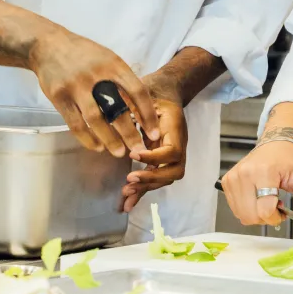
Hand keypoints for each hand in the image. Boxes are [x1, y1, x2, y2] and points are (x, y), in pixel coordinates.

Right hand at [30, 29, 158, 156]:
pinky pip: (75, 123)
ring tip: (119, 153)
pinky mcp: (59, 97)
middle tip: (139, 149)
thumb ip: (122, 80)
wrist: (48, 45)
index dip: (148, 114)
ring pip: (96, 119)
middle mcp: (96, 75)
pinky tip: (96, 147)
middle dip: (130, 133)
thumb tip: (140, 107)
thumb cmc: (84, 54)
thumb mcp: (108, 59)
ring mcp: (76, 86)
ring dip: (109, 139)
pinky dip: (87, 138)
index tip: (154, 132)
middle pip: (118, 109)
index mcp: (114, 65)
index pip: (138, 92)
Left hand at [119, 74, 187, 211]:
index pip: (171, 151)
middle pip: (174, 171)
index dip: (154, 157)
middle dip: (151, 179)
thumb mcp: (143, 94)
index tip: (132, 154)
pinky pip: (155, 178)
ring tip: (125, 195)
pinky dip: (142, 191)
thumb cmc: (153, 90)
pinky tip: (127, 203)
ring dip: (145, 188)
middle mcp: (177, 144)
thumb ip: (133, 107)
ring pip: (165, 178)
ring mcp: (171, 154)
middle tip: (129, 180)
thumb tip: (115, 116)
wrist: (163, 91)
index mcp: (175, 129)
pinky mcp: (160, 159)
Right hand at [221, 140, 292, 226]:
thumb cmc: (288, 161)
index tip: (282, 212)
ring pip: (241, 214)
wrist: (274, 145)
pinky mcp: (227, 182)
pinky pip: (235, 208)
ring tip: (266, 201)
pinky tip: (256, 199)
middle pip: (251, 215)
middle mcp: (244, 174)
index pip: (264, 210)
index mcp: (263, 171)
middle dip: (265, 218)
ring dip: (255, 215)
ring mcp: (233, 178)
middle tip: (275, 207)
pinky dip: (247, 209)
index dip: (275, 217)